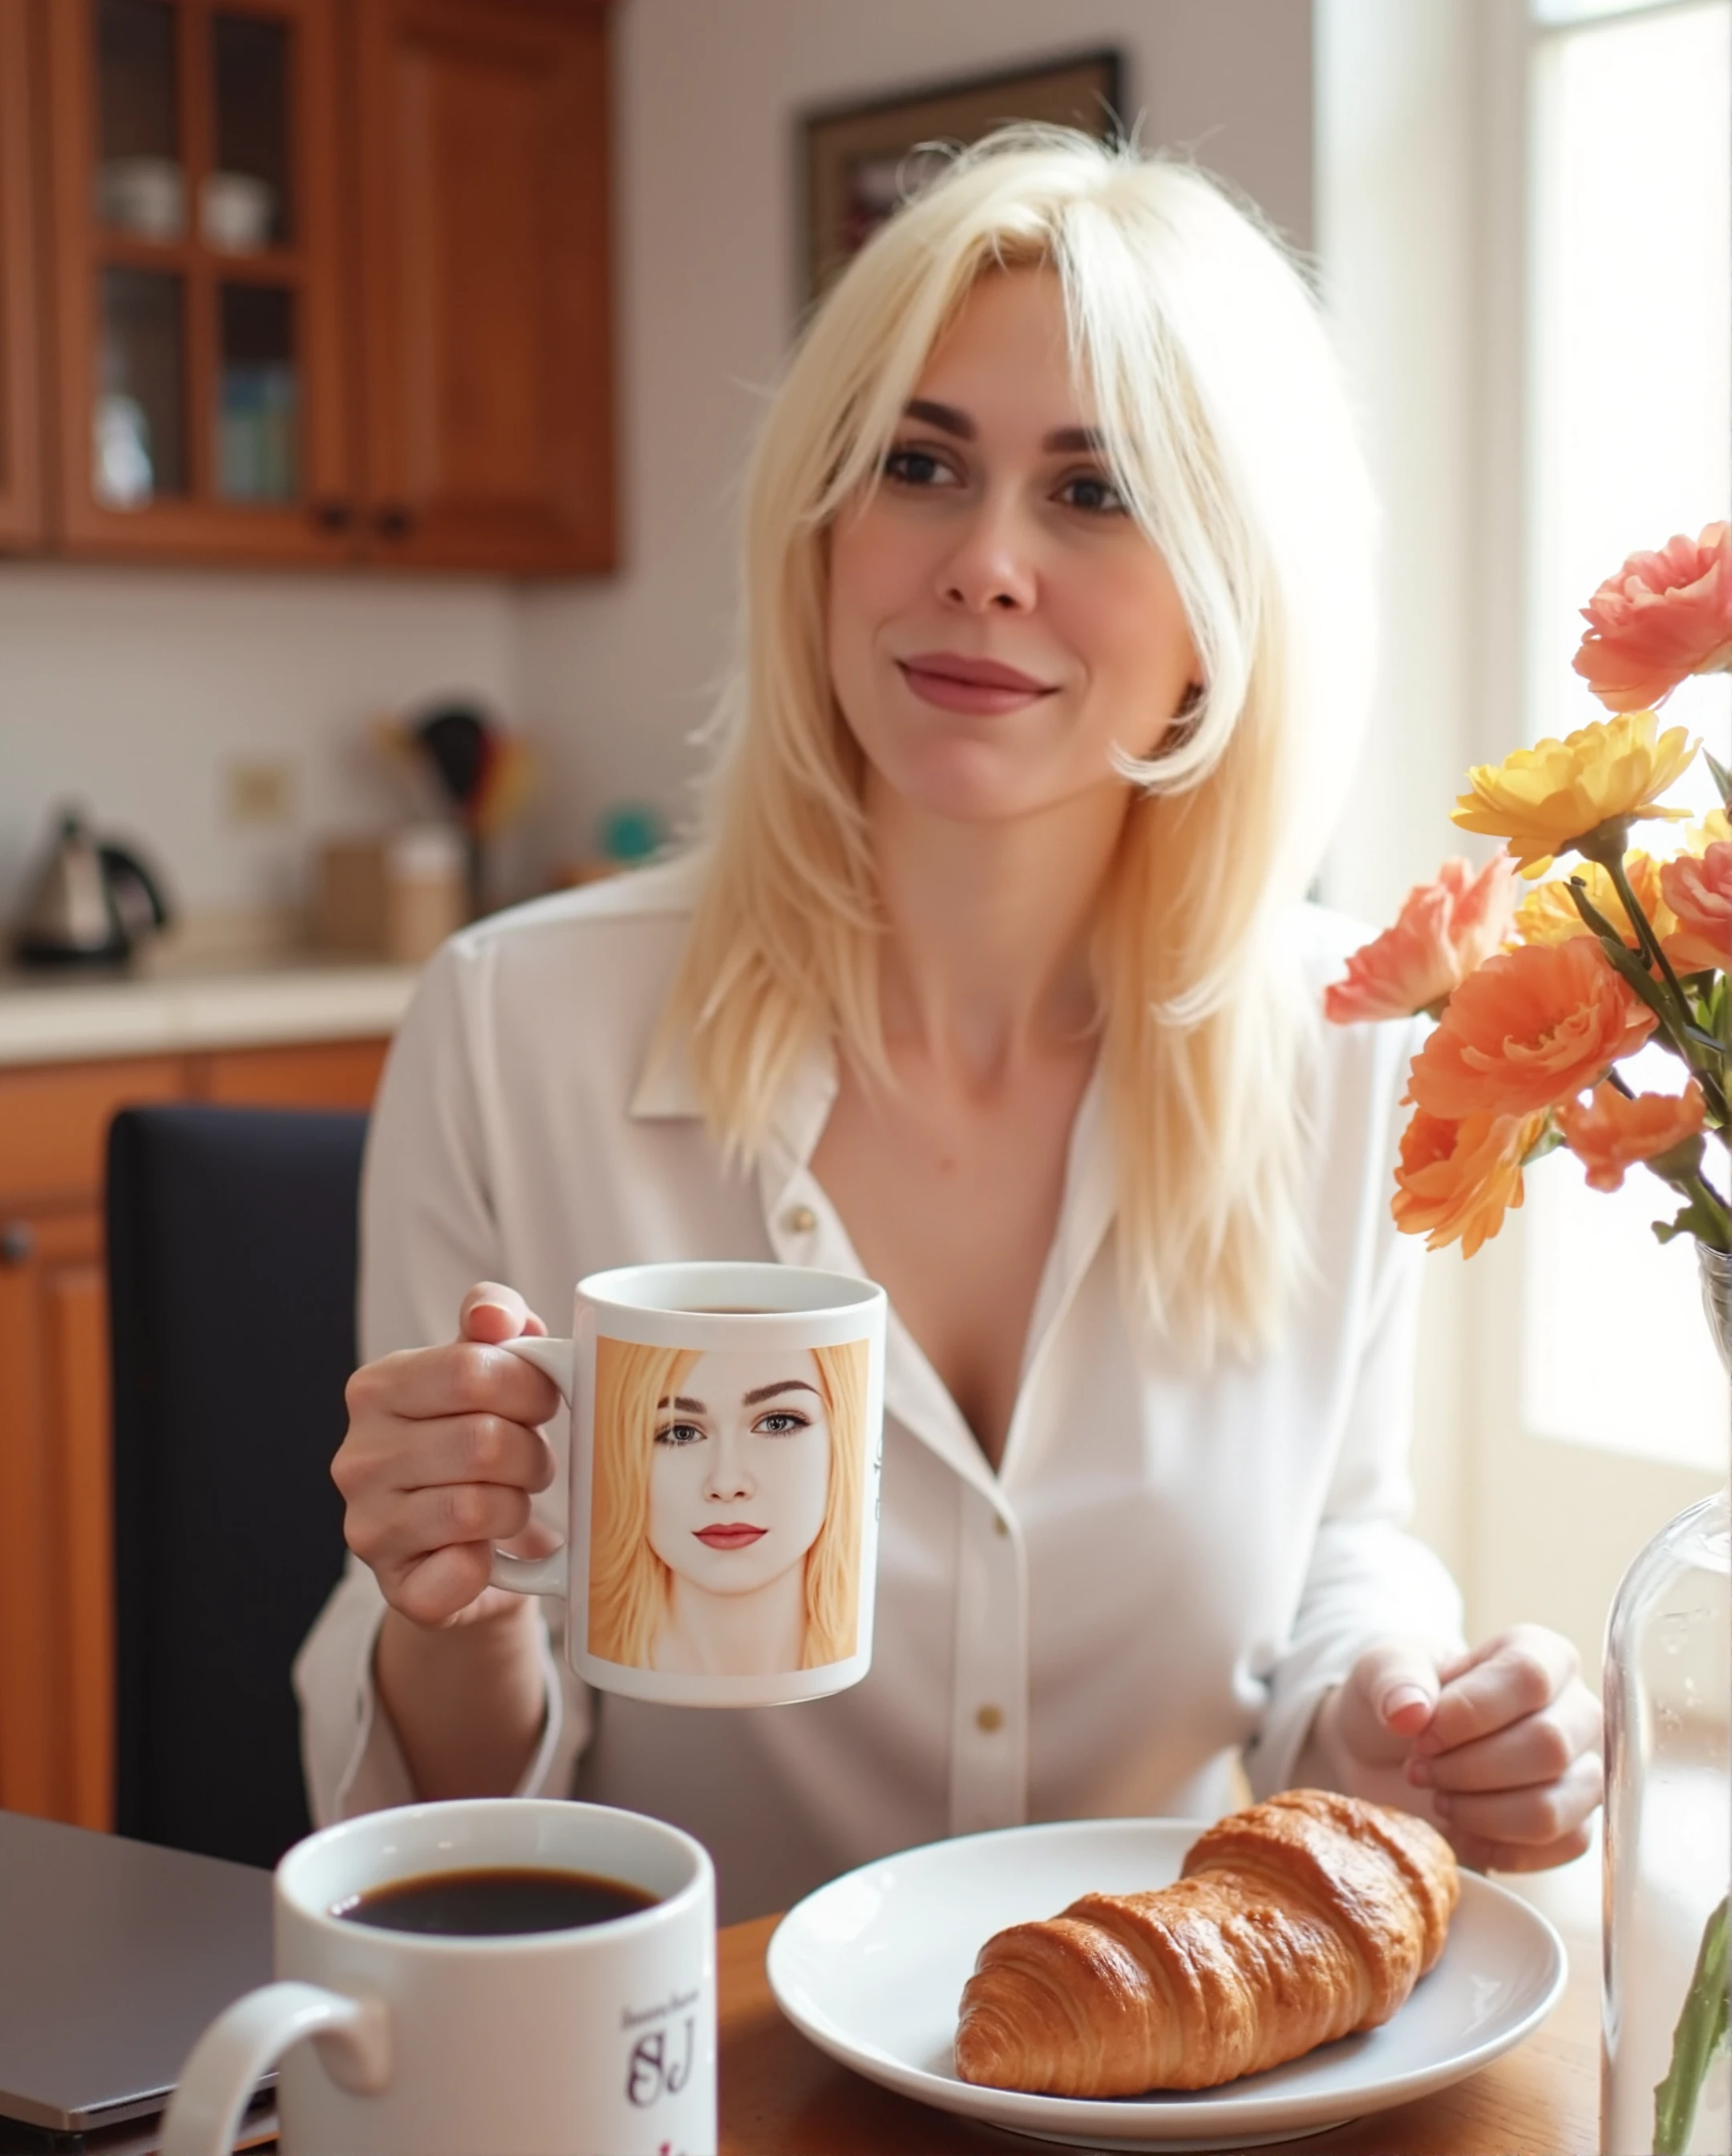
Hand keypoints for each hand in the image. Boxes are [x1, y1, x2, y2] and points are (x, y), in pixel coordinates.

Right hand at [333, 1282, 562, 1631]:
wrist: (466, 1545)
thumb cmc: (482, 1441)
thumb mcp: (491, 1366)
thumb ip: (496, 1319)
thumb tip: (493, 1313)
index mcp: (377, 1387)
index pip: (473, 1370)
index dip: (531, 1388)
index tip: (542, 1403)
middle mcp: (358, 1457)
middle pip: (484, 1441)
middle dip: (532, 1453)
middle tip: (532, 1462)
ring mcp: (368, 1527)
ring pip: (479, 1506)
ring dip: (518, 1505)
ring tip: (511, 1501)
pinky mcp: (395, 1588)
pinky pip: (463, 1572)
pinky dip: (493, 1562)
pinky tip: (487, 1551)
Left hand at [1318, 1625, 1602, 1870]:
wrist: (1391, 1752)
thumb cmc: (1402, 1698)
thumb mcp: (1382, 1669)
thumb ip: (1394, 1677)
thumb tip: (1410, 1710)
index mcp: (1541, 1653)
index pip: (1529, 1678)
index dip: (1471, 1712)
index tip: (1421, 1732)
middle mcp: (1576, 1710)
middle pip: (1549, 1747)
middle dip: (1469, 1768)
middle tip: (1420, 1768)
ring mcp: (1582, 1771)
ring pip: (1553, 1808)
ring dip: (1479, 1812)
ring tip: (1438, 1797)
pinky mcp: (1575, 1826)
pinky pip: (1557, 1848)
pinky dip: (1496, 1848)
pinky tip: (1459, 1830)